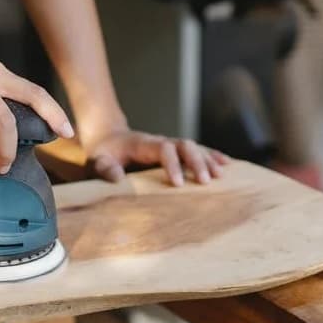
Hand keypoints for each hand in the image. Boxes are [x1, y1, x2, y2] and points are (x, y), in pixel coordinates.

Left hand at [83, 128, 229, 186]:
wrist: (108, 138)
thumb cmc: (103, 152)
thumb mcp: (97, 160)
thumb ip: (105, 168)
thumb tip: (117, 178)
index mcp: (143, 144)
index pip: (164, 149)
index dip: (172, 164)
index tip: (177, 184)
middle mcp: (160, 141)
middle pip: (184, 145)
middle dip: (196, 162)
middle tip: (205, 182)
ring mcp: (169, 145)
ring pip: (193, 147)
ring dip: (207, 160)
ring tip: (220, 176)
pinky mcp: (174, 151)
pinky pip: (196, 151)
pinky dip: (211, 156)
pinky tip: (225, 164)